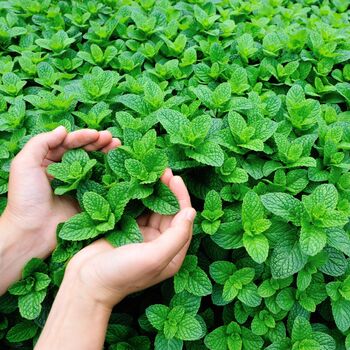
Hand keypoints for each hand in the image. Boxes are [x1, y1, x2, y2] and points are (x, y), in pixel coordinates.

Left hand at [1, 126, 119, 258]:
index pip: (68, 143)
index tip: (97, 134)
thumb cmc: (25, 197)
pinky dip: (108, 173)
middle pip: (83, 152)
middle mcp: (63, 170)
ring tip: (118, 146)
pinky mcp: (85, 197)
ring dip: (105, 154)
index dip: (83, 136)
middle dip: (98, 143)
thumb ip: (41, 142)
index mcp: (47, 160)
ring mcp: (75, 184)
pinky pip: (99, 182)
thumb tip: (63, 129)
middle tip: (112, 138)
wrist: (32, 231)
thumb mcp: (24, 164)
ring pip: (93, 164)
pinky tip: (117, 165)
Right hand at [65, 169, 195, 308]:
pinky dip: (140, 198)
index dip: (182, 199)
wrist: (85, 282)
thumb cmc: (121, 274)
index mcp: (172, 255)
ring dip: (155, 192)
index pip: (184, 221)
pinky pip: (139, 211)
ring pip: (154, 210)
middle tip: (163, 170)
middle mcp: (161, 245)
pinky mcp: (128, 231)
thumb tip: (191, 212)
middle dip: (169, 192)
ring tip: (153, 173)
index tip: (175, 179)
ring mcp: (144, 238)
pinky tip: (138, 183)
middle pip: (170, 213)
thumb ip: (176, 236)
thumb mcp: (154, 258)